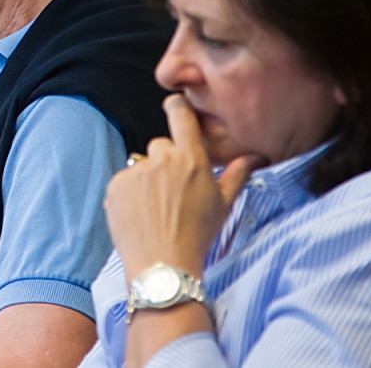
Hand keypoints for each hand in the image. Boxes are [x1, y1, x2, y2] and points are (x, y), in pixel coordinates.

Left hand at [103, 94, 265, 278]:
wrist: (163, 264)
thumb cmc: (198, 235)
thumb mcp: (223, 204)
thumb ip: (237, 174)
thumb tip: (256, 156)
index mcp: (190, 159)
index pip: (180, 115)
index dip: (177, 106)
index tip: (176, 105)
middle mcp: (161, 159)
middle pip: (161, 146)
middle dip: (167, 161)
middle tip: (174, 190)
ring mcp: (136, 172)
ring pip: (142, 165)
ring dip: (148, 179)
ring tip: (157, 208)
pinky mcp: (115, 185)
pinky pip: (124, 181)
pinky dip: (130, 193)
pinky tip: (141, 214)